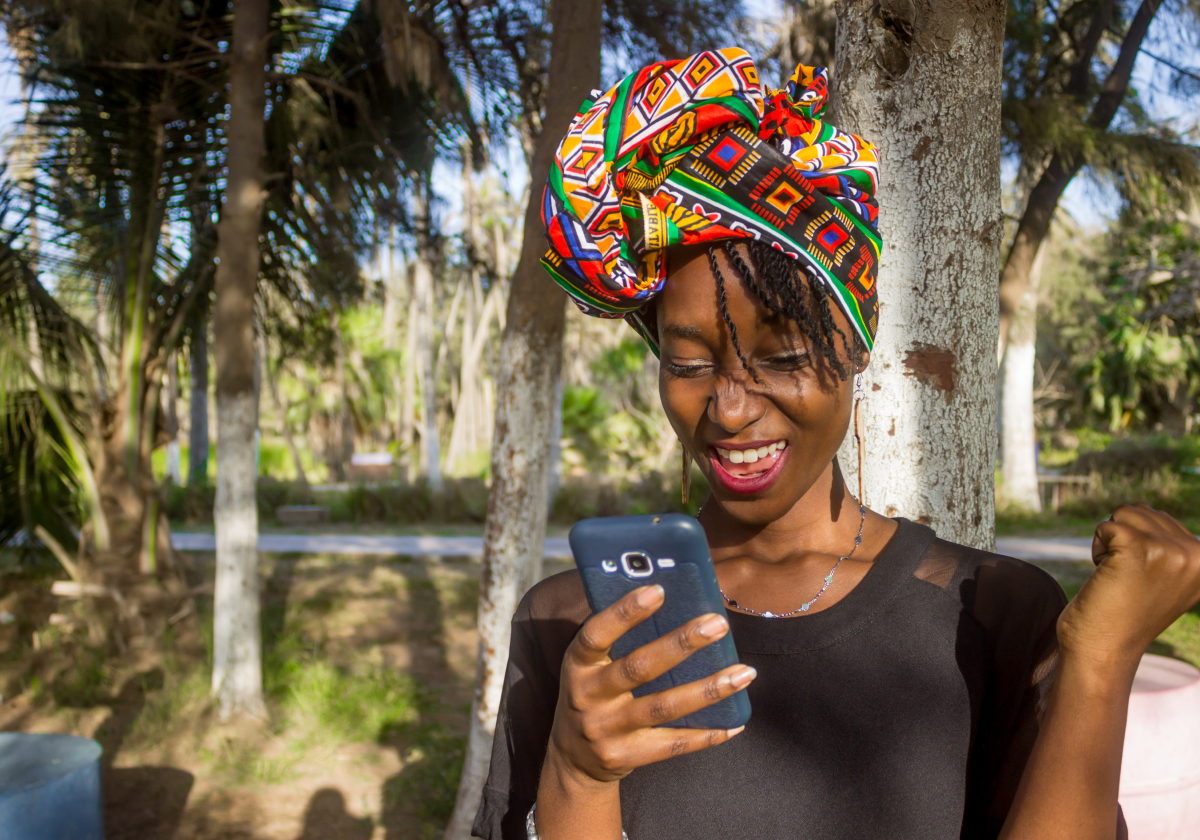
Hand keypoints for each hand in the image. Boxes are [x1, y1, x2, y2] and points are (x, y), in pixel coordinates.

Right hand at [546, 584, 754, 786]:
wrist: (574, 759)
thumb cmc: (593, 693)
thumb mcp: (591, 665)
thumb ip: (620, 639)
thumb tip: (675, 603)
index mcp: (578, 663)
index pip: (597, 633)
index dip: (625, 612)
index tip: (659, 590)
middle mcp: (587, 696)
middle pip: (639, 667)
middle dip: (682, 644)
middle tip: (718, 624)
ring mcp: (606, 729)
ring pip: (664, 706)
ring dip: (708, 689)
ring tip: (744, 673)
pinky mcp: (625, 756)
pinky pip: (673, 744)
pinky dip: (707, 733)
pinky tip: (736, 721)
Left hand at [1058, 505, 1199, 669]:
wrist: (1103, 650)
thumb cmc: (1126, 614)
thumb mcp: (1167, 579)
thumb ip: (1173, 549)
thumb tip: (1156, 517)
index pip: (1162, 519)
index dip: (1140, 545)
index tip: (1143, 582)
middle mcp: (1197, 555)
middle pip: (1143, 512)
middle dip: (1124, 540)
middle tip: (1127, 580)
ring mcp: (1171, 551)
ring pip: (1124, 513)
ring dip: (1110, 543)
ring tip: (1119, 577)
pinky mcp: (1139, 548)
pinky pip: (1105, 526)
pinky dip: (1097, 549)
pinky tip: (1107, 577)